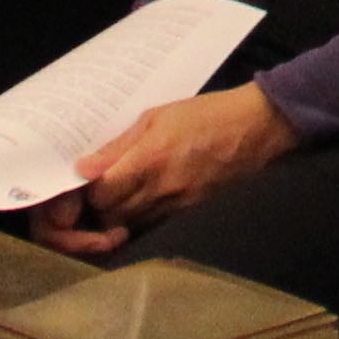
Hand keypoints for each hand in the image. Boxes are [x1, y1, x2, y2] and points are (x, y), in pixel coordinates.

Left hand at [69, 79, 295, 239]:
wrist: (255, 128)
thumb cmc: (205, 114)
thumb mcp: (157, 116)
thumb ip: (119, 145)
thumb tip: (84, 167)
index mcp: (149, 159)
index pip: (102, 193)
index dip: (89, 189)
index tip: (89, 177)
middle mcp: (161, 188)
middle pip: (112, 215)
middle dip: (99, 206)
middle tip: (101, 188)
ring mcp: (177, 204)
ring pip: (130, 224)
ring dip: (119, 213)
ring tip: (120, 193)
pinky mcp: (189, 211)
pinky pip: (153, 222)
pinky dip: (141, 215)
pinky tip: (144, 197)